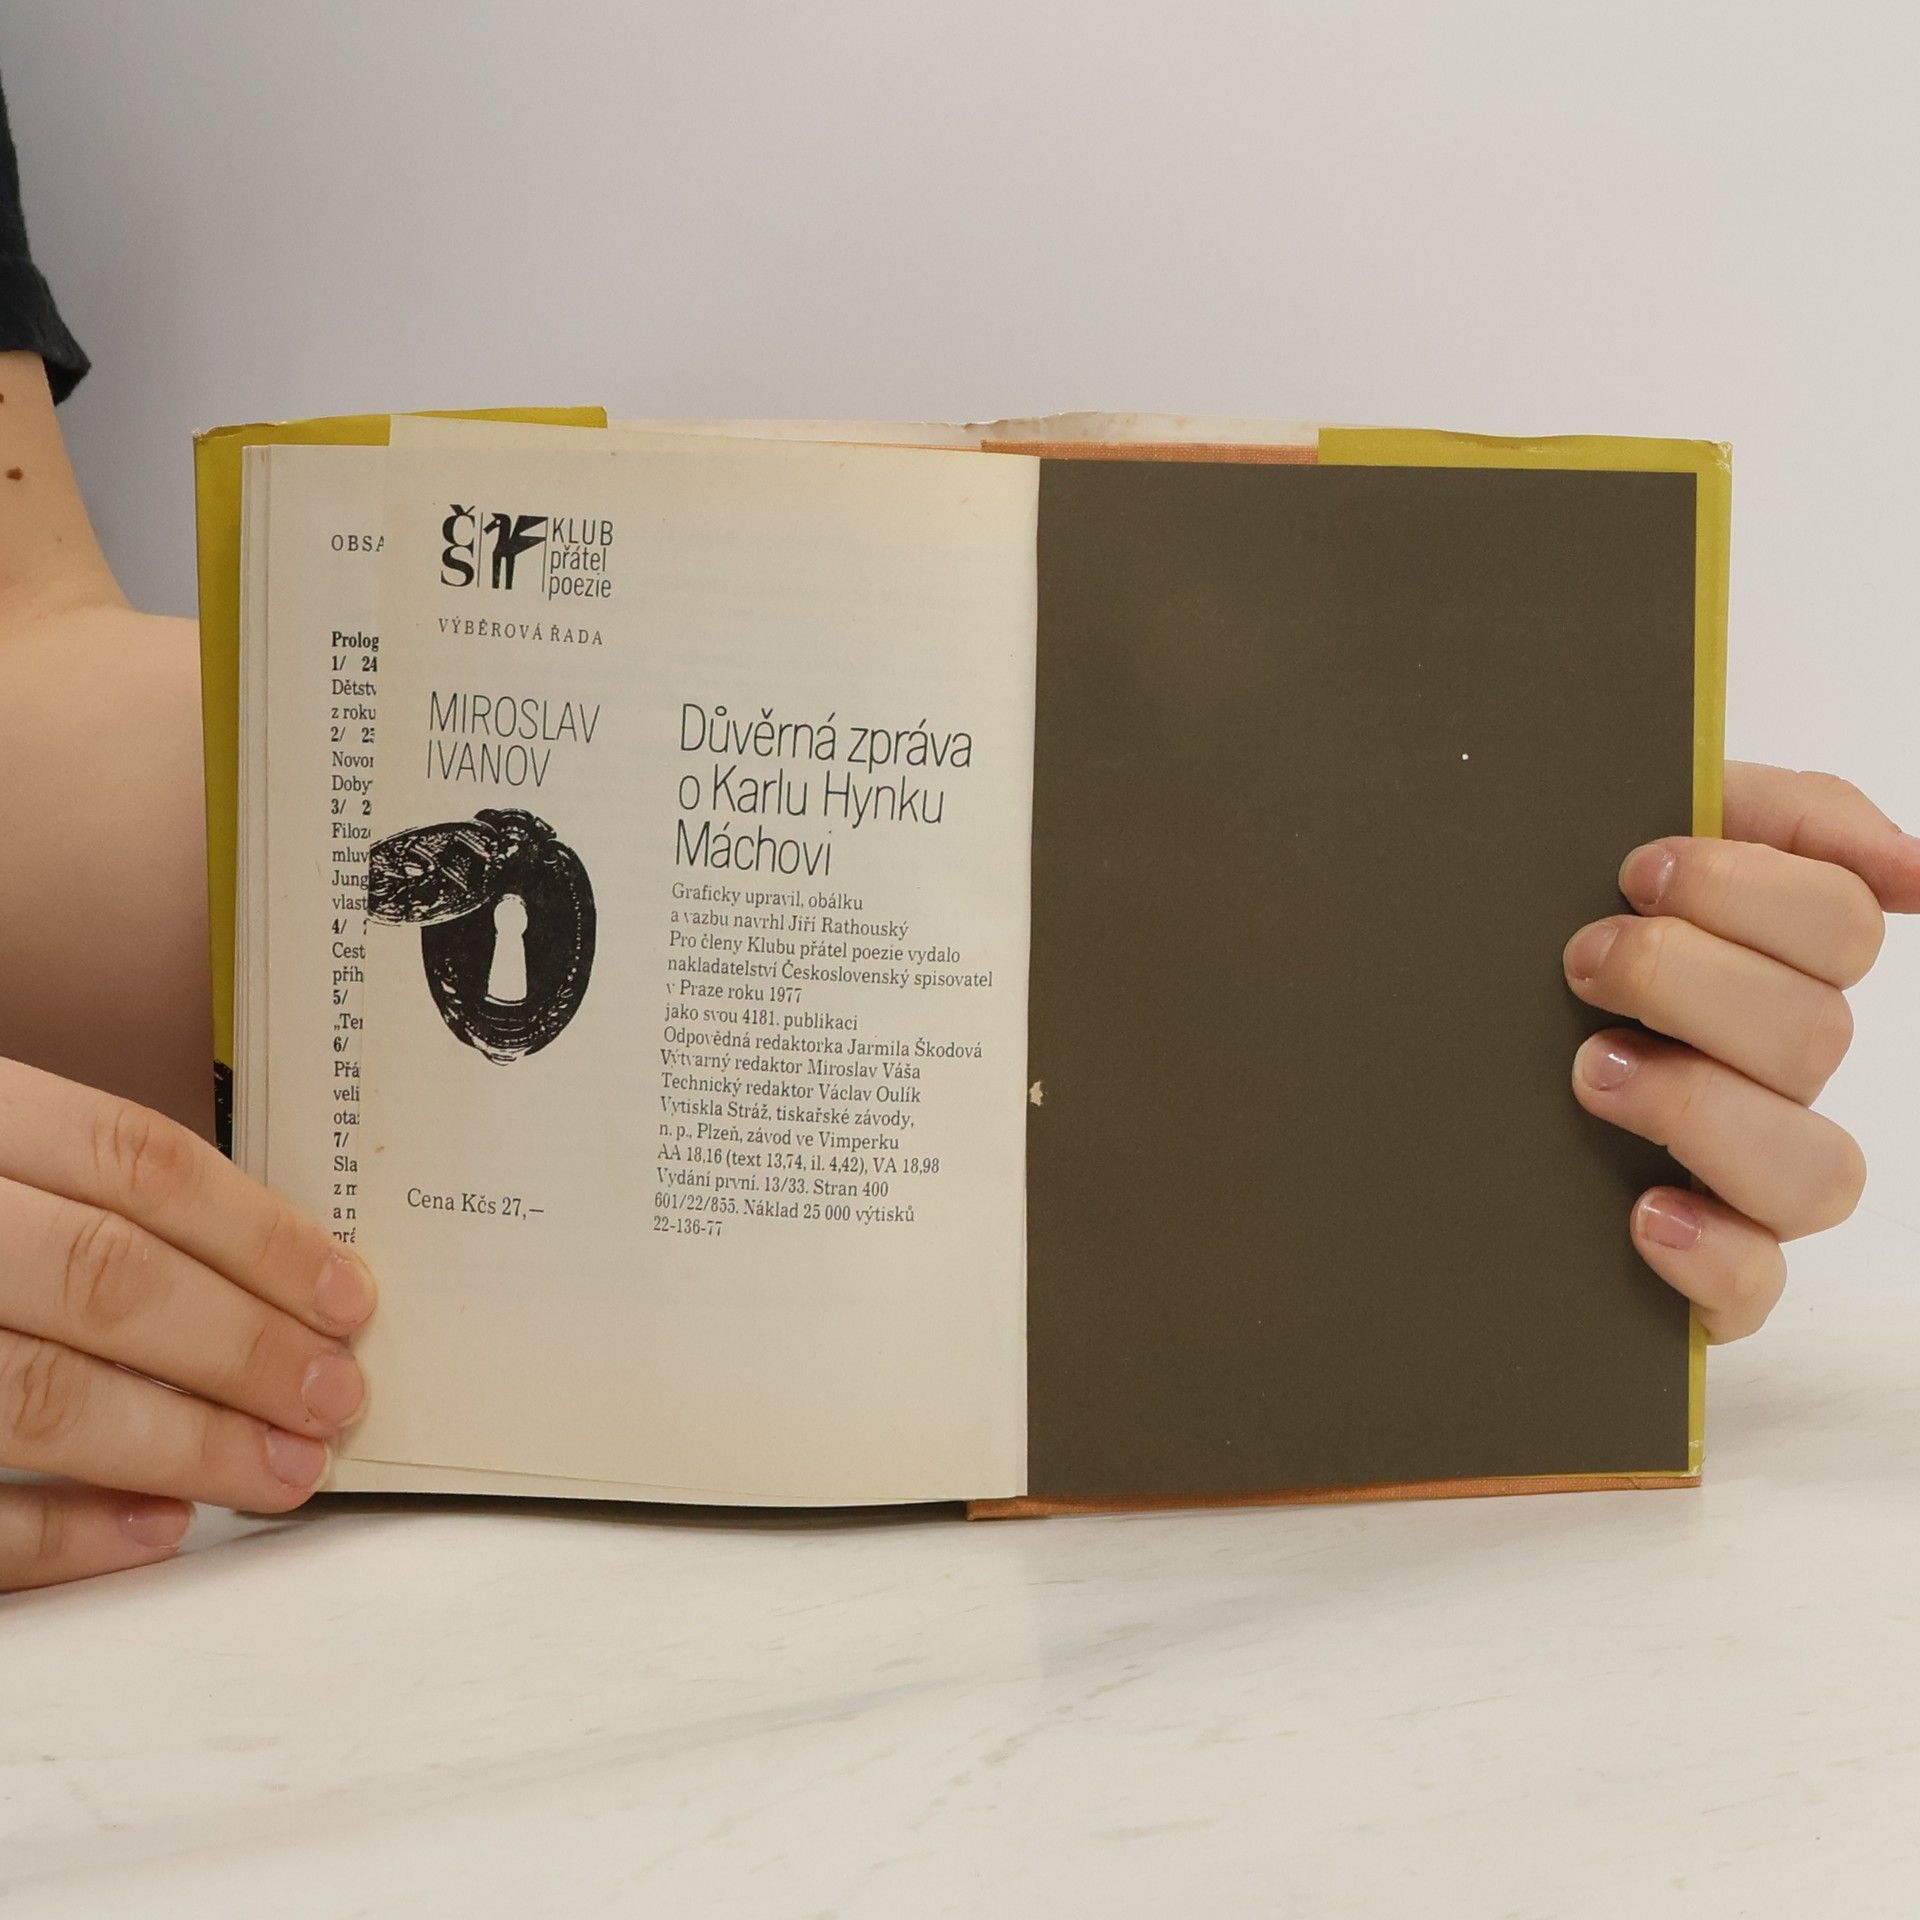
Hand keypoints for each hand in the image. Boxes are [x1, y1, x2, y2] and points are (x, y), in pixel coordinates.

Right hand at [0, 1060, 374, 1591]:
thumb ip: (71, 1186)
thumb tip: (254, 1269)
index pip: (139, 1162)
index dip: (260, 1235)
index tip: (347, 1298)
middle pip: (107, 1279)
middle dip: (242, 1350)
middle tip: (336, 1399)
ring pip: (36, 1394)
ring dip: (182, 1443)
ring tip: (281, 1470)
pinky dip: (58, 1531)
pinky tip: (155, 1529)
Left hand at [1565, 763, 1919, 1341]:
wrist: (1395, 1065)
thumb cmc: (1519, 947)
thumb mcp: (1606, 840)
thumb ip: (1762, 816)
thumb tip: (1916, 866)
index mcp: (1764, 967)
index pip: (1838, 924)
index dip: (1748, 890)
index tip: (1637, 869)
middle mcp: (1768, 1075)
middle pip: (1815, 1033)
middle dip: (1689, 983)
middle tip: (1581, 962)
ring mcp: (1742, 1178)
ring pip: (1816, 1171)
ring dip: (1700, 1109)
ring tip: (1589, 1075)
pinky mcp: (1700, 1272)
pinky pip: (1755, 1289)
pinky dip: (1714, 1253)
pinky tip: (1644, 1213)